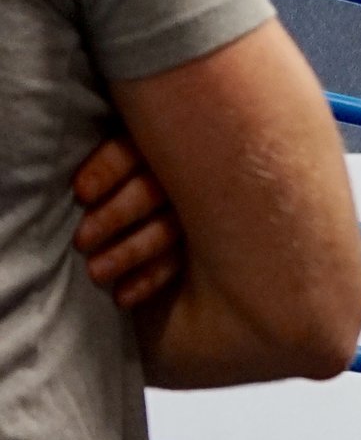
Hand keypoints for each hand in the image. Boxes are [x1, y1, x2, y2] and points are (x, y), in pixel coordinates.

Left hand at [71, 125, 185, 314]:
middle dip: (113, 216)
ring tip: (95, 273)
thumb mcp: (128, 151)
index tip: (81, 193)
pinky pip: (178, 262)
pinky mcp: (203, 242)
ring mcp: (197, 209)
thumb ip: (111, 157)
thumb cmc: (131, 170)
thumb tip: (78, 182)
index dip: (106, 171)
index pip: (131, 151)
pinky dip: (149, 280)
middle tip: (81, 241)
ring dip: (128, 253)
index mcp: (158, 142)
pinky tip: (123, 297)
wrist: (191, 195)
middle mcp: (182, 172)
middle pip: (149, 192)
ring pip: (166, 230)